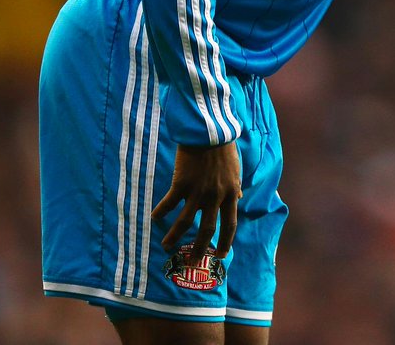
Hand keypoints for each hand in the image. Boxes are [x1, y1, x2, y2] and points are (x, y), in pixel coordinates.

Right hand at [152, 141, 241, 265]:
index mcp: (231, 194)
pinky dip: (161, 212)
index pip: (230, 224)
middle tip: (192, 261)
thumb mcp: (236, 169)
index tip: (220, 255)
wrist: (210, 132)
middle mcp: (215, 197)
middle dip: (199, 248)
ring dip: (174, 237)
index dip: (226, 242)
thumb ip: (236, 186)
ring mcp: (198, 192)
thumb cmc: (224, 149)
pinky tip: (155, 218)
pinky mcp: (182, 184)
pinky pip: (169, 203)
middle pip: (207, 230)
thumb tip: (239, 197)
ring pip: (184, 222)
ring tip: (166, 247)